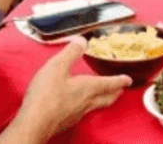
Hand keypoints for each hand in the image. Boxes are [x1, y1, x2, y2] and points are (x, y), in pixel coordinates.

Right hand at [15, 36, 131, 141]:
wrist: (34, 123)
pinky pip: (83, 113)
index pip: (109, 83)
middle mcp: (86, 102)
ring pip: (96, 106)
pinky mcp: (66, 122)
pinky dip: (88, 107)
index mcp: (88, 87)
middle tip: (121, 89)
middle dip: (115, 92)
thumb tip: (82, 40)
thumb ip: (71, 52)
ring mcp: (77, 114)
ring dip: (103, 100)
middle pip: (107, 98)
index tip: (128, 79)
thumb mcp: (58, 66)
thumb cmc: (46, 95)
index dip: (120, 80)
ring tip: (105, 96)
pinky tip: (80, 107)